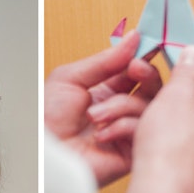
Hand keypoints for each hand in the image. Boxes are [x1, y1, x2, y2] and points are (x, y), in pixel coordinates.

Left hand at [44, 31, 162, 186]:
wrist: (41, 152)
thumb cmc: (45, 120)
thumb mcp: (70, 78)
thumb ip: (105, 60)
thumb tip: (133, 40)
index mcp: (106, 91)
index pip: (136, 71)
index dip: (143, 57)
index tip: (147, 44)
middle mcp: (119, 110)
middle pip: (152, 88)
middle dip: (146, 74)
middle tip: (135, 69)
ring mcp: (126, 131)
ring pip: (147, 107)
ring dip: (120, 106)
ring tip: (94, 116)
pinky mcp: (130, 152)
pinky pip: (141, 130)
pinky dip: (121, 127)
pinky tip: (100, 135)